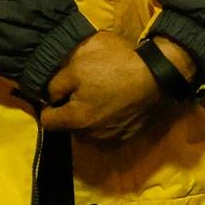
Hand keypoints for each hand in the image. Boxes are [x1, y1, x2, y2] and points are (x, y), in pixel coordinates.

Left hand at [39, 32, 158, 143]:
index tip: (57, 94)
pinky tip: (115, 105)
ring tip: (99, 98)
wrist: (157, 75)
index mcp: (76, 120)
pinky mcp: (128, 137)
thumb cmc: (114, 66)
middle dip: (70, 112)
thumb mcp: (77, 65)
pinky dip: (107, 122)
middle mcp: (91, 136)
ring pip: (88, 132)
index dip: (48, 106)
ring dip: (89, 119)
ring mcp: (111, 139)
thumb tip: (49, 96)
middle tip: (81, 91)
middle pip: (69, 128)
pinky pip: (107, 133)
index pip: (47, 122)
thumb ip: (55, 84)